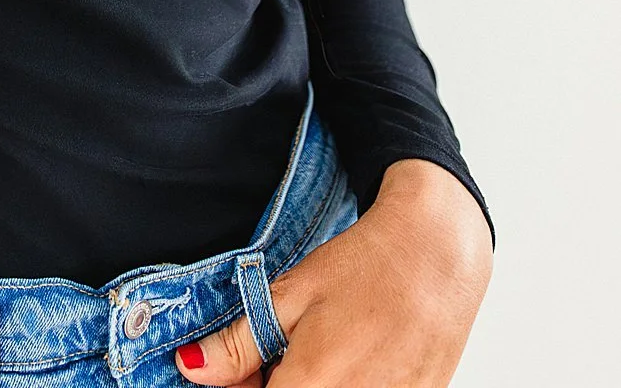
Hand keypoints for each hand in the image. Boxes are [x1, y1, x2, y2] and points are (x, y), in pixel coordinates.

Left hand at [174, 160, 492, 385]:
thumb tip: (190, 370)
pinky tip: (348, 361)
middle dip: (273, 385)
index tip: (243, 370)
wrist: (438, 254)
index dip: (243, 387)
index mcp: (313, 385)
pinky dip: (345, 384)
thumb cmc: (364, 267)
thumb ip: (240, 345)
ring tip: (315, 353)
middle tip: (278, 354)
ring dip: (307, 385)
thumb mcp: (291, 295)